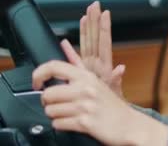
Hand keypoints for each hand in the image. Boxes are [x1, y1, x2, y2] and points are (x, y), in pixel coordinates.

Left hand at [32, 58, 167, 145]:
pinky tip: (72, 123)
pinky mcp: (84, 122)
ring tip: (68, 115)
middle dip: (48, 103)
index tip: (36, 83)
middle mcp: (86, 89)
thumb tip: (65, 45)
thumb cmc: (113, 105)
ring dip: (56, 115)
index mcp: (87, 76)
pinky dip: (61, 126)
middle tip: (57, 105)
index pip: (54, 66)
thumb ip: (80, 66)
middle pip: (47, 94)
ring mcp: (85, 105)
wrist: (129, 125)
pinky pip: (58, 124)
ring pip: (50, 111)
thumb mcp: (98, 81)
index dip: (38, 74)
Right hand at [65, 1, 124, 97]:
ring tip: (85, 15)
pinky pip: (74, 59)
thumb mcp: (115, 90)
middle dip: (94, 21)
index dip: (104, 27)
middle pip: (94, 37)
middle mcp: (96, 62)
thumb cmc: (111, 101)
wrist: (103, 112)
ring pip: (86, 43)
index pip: (104, 41)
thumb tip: (121, 68)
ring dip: (86, 29)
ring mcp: (89, 66)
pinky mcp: (81, 73)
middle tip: (94, 5)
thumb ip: (116, 78)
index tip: (105, 13)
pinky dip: (69, 50)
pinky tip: (64, 42)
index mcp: (104, 64)